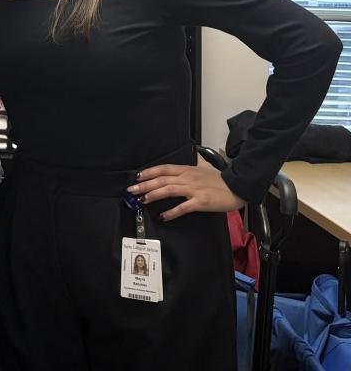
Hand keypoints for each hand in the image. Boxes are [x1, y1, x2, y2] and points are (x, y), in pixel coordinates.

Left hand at [128, 155, 245, 221]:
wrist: (238, 187)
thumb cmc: (222, 179)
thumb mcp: (206, 166)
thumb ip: (198, 160)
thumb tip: (194, 153)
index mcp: (187, 169)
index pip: (163, 168)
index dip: (149, 172)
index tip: (138, 176)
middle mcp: (187, 178)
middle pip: (162, 179)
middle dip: (145, 184)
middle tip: (131, 190)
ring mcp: (193, 190)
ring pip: (168, 190)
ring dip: (153, 195)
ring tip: (142, 200)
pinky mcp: (200, 202)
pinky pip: (182, 207)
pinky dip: (171, 212)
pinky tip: (162, 216)